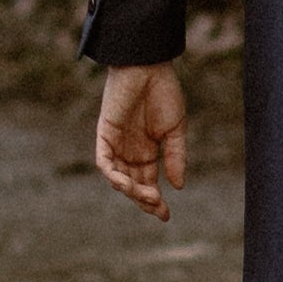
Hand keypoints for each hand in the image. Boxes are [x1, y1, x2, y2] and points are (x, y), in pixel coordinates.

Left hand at [94, 60, 188, 215]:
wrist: (148, 65)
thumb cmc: (163, 92)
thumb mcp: (175, 128)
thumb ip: (176, 156)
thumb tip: (178, 186)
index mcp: (147, 151)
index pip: (148, 182)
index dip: (155, 201)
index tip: (166, 216)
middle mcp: (129, 151)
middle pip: (133, 185)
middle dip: (144, 200)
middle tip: (158, 208)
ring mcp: (116, 143)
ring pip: (118, 177)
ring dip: (131, 190)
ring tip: (148, 195)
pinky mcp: (105, 133)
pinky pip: (104, 161)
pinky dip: (112, 174)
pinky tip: (126, 182)